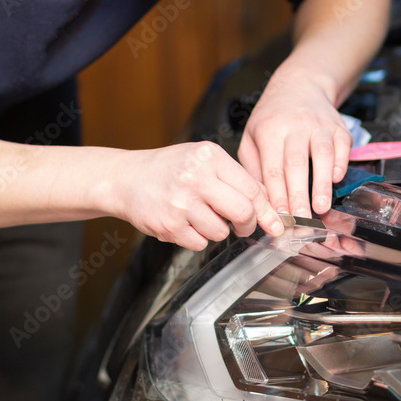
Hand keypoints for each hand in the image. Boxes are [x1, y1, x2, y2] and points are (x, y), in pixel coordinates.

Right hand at [112, 141, 283, 249]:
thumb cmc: (169, 169)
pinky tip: (184, 223)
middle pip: (243, 212)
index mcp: (210, 156)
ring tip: (199, 216)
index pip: (252, 189)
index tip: (274, 224)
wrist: (126, 178)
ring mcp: (181, 202)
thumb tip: (266, 203)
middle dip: (247, 225)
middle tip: (242, 226)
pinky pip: (199, 243)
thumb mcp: (203, 159)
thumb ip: (234, 177)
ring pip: (221, 232)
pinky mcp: (169, 225)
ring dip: (216, 230)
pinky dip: (196, 238)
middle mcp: (196, 177)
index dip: (266, 211)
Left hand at [238, 69, 351, 218]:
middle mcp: (295, 125)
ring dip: (322, 184)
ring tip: (321, 207)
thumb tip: (261, 200)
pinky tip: (337, 180)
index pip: (272, 168)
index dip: (277, 194)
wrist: (299, 85)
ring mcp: (319, 125)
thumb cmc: (272, 118)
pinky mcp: (338, 127)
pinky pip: (342, 146)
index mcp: (269, 130)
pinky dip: (341, 163)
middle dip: (299, 195)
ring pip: (322, 155)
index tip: (279, 216)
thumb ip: (253, 168)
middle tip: (300, 219)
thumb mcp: (251, 137)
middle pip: (297, 164)